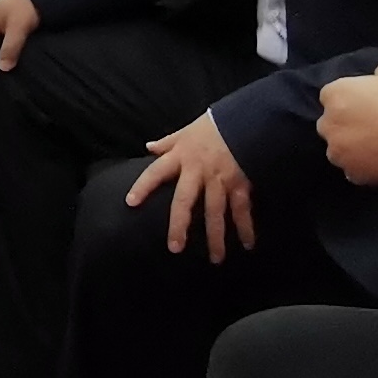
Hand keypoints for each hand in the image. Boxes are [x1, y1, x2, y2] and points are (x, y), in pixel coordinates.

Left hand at [123, 108, 259, 259]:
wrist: (247, 118)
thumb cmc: (214, 125)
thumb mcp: (186, 130)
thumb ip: (168, 142)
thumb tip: (149, 147)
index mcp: (181, 156)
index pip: (156, 172)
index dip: (143, 186)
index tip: (130, 203)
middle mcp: (198, 171)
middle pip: (185, 201)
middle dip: (179, 225)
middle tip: (175, 248)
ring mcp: (220, 180)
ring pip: (215, 212)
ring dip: (215, 237)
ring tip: (216, 259)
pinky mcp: (240, 184)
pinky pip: (242, 209)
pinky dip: (247, 227)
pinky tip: (248, 244)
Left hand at [317, 71, 377, 185]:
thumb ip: (369, 87)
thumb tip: (372, 94)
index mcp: (334, 94)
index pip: (331, 96)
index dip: (350, 100)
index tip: (367, 105)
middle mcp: (328, 123)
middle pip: (331, 124)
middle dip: (345, 125)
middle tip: (373, 126)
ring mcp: (338, 151)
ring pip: (339, 149)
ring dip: (352, 148)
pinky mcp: (352, 173)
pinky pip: (354, 170)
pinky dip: (364, 167)